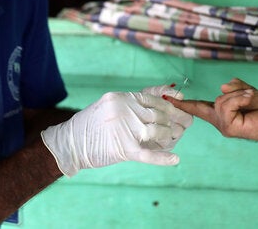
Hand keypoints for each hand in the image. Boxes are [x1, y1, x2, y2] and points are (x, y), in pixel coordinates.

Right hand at [41, 86, 192, 176]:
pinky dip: (162, 158)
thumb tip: (169, 97)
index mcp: (123, 97)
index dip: (173, 105)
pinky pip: (147, 154)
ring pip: (157, 132)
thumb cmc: (94, 124)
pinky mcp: (122, 149)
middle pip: (160, 115)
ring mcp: (123, 128)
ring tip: (173, 139)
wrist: (70, 142)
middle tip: (187, 124)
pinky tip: (175, 160)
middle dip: (177, 120)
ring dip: (169, 136)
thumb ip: (137, 102)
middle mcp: (124, 109)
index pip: (155, 99)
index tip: (184, 110)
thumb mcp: (114, 106)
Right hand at [166, 78, 257, 143]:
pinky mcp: (230, 127)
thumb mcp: (247, 92)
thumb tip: (222, 87)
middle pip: (213, 100)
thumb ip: (234, 88)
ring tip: (251, 98)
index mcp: (220, 114)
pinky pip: (227, 106)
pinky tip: (250, 100)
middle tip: (251, 96)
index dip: (183, 103)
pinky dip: (240, 99)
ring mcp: (223, 126)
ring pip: (220, 101)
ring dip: (239, 95)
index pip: (198, 107)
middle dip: (234, 93)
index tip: (167, 98)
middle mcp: (219, 122)